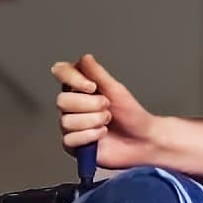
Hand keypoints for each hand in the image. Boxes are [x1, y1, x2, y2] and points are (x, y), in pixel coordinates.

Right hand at [51, 54, 158, 169]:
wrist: (141, 139)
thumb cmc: (131, 114)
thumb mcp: (116, 90)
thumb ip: (98, 74)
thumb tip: (85, 58)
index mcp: (80, 87)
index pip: (61, 72)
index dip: (73, 78)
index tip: (92, 86)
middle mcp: (71, 105)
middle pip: (62, 100)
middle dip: (90, 105)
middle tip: (108, 107)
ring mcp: (71, 125)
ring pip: (66, 122)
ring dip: (94, 121)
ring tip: (107, 121)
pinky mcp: (73, 145)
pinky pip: (70, 139)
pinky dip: (91, 136)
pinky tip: (102, 134)